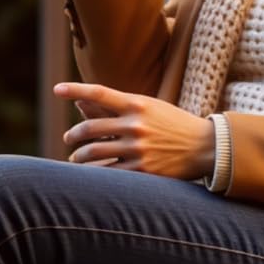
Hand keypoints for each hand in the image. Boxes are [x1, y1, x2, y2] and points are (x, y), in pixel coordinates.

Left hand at [57, 82, 214, 179]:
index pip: (99, 93)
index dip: (75, 89)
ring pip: (93, 152)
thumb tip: (80, 102)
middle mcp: (135, 124)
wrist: (207, 148)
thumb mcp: (150, 107)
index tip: (56, 89)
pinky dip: (94, 173)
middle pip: (89, 128)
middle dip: (74, 135)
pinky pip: (107, 172)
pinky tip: (90, 174)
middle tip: (69, 138)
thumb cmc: (173, 124)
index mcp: (137, 104)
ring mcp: (137, 147)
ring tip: (75, 158)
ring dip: (78, 156)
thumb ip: (116, 106)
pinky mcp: (142, 169)